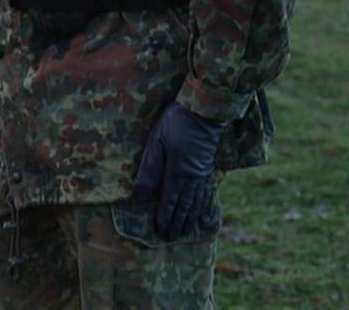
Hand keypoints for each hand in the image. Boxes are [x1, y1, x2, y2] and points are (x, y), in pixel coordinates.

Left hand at [132, 103, 224, 240]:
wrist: (204, 111)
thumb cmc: (175, 124)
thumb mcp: (156, 143)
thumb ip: (149, 169)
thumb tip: (139, 193)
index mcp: (177, 174)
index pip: (169, 202)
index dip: (165, 218)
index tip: (161, 231)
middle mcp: (191, 179)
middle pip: (183, 207)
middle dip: (177, 223)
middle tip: (171, 237)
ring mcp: (202, 174)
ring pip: (196, 203)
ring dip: (189, 219)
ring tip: (186, 231)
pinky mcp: (209, 168)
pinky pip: (206, 193)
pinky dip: (203, 207)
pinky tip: (203, 214)